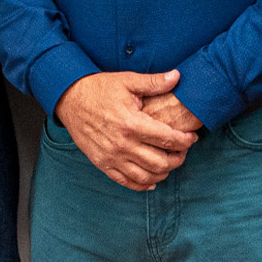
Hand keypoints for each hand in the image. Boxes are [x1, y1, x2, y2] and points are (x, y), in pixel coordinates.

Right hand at [57, 71, 199, 190]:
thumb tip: (177, 76)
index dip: (185, 140)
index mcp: (131, 123)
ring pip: (146, 176)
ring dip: (163, 173)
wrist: (70, 99)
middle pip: (160, 162)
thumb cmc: (100, 88)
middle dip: (178, 158)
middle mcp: (122, 144)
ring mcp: (112, 157)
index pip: (168, 139)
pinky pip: (126, 182)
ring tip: (170, 163)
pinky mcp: (102, 164)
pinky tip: (152, 180)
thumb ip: (154, 82)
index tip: (192, 137)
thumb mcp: (127, 81)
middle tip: (183, 151)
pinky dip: (143, 184)